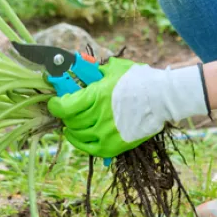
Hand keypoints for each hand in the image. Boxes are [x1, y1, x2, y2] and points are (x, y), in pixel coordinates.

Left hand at [48, 57, 207, 157]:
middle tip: (68, 109)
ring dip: (72, 128)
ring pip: (77, 136)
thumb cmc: (139, 80)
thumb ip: (95, 71)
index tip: (55, 101)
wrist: (161, 99)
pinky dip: (81, 143)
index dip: (56, 104)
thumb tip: (80, 67)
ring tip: (72, 123)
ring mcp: (105, 134)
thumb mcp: (114, 69)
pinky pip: (89, 149)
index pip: (63, 107)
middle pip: (70, 121)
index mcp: (95, 97)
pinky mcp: (113, 147)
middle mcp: (97, 118)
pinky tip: (79, 136)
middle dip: (66, 114)